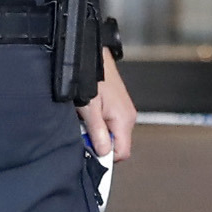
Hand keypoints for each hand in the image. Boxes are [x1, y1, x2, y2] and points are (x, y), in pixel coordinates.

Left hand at [77, 47, 135, 163]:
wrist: (92, 56)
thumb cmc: (91, 77)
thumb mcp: (89, 108)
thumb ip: (97, 132)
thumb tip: (103, 153)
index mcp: (124, 120)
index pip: (121, 152)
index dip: (105, 156)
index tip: (90, 150)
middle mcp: (128, 117)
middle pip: (116, 144)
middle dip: (98, 142)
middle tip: (83, 130)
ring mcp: (123, 111)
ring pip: (110, 133)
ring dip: (96, 131)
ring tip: (84, 117)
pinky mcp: (117, 106)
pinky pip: (108, 123)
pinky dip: (97, 122)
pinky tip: (87, 112)